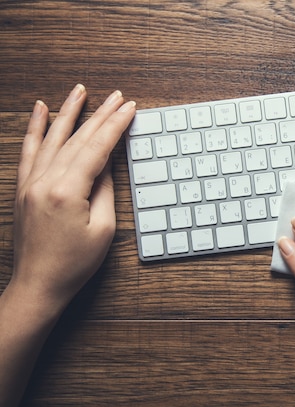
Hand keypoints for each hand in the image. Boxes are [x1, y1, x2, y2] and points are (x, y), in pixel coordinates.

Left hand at [11, 85, 135, 312]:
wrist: (38, 285)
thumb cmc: (74, 264)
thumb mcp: (103, 229)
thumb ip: (105, 190)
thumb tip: (106, 163)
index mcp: (67, 192)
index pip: (96, 149)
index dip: (115, 126)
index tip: (128, 108)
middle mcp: (44, 182)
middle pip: (76, 139)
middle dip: (99, 115)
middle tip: (116, 97)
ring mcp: (30, 183)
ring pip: (51, 138)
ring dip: (68, 112)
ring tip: (80, 91)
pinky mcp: (23, 189)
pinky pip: (28, 150)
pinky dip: (34, 128)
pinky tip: (40, 110)